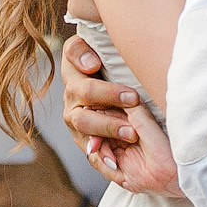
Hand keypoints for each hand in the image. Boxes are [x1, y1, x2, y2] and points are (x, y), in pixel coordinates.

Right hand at [60, 36, 183, 198]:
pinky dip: (102, 158)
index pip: (73, 53)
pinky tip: (115, 163)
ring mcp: (76, 116)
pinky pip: (89, 151)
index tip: (97, 63)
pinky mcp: (84, 140)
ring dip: (108, 126)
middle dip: (107, 95)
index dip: (81, 57)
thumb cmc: (131, 74)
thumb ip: (125, 43)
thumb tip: (109, 50)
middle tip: (133, 98)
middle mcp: (73, 90)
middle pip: (81, 91)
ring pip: (83, 122)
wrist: (132, 110)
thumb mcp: (128, 56)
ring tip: (131, 132)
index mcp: (79, 65)